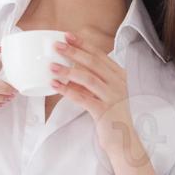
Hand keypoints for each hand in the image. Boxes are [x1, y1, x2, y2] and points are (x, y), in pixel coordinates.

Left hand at [49, 32, 135, 153]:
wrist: (123, 139)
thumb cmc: (111, 115)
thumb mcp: (103, 93)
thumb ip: (91, 81)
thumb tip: (70, 69)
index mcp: (119, 76)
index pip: (100, 55)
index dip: (83, 44)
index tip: (68, 35)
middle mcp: (118, 83)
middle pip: (93, 63)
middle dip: (74, 52)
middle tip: (57, 46)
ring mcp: (112, 97)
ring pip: (88, 78)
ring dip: (68, 71)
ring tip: (52, 67)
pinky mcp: (104, 111)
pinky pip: (83, 98)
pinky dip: (67, 91)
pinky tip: (56, 86)